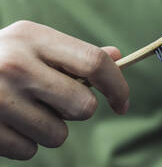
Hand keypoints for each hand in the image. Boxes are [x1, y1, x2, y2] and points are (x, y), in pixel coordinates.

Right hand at [0, 21, 128, 159]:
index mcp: (33, 37)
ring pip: (58, 135)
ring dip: (50, 127)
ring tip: (26, 108)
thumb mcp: (35, 44)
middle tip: (58, 99)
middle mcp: (15, 65)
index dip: (118, 86)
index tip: (122, 103)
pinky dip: (26, 141)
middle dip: (79, 109)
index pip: (94, 63)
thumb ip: (76, 54)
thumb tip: (117, 57)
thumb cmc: (3, 58)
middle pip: (83, 106)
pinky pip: (29, 151)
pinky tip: (8, 121)